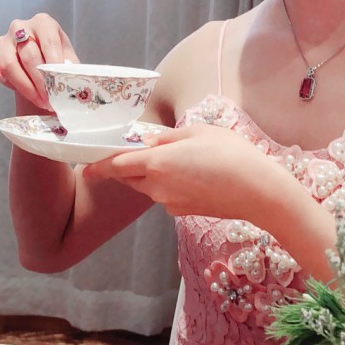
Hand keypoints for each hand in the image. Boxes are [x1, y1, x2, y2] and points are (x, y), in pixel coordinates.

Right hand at [0, 13, 78, 109]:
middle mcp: (21, 26)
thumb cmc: (56, 60)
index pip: (49, 43)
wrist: (41, 67)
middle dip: (41, 82)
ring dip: (24, 86)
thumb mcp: (68, 60)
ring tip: (38, 100)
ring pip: (9, 63)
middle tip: (50, 100)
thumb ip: (70, 67)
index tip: (59, 87)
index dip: (54, 67)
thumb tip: (74, 80)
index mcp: (44, 23)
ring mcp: (3, 39)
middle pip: (29, 56)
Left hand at [82, 123, 288, 222]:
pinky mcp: (185, 212)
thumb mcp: (198, 132)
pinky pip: (168, 196)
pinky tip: (195, 174)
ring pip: (150, 187)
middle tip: (134, 153)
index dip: (98, 166)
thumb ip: (169, 138)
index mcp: (156, 164)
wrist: (258, 191)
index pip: (116, 166)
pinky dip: (171, 185)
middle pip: (130, 178)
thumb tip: (152, 143)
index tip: (86, 168)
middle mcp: (157, 188)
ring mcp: (171, 204)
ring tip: (177, 159)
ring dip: (152, 175)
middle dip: (126, 168)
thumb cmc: (230, 154)